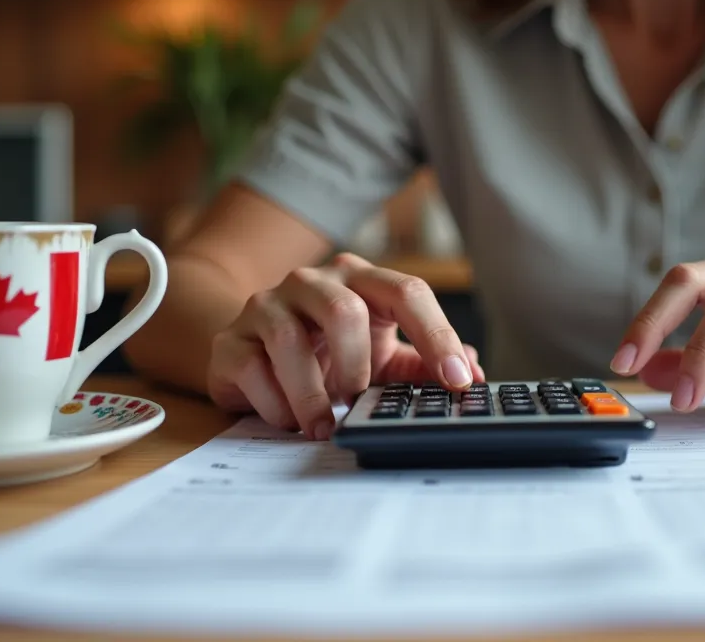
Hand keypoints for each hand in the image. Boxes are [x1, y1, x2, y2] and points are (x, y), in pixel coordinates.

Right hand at [207, 252, 483, 439]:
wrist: (251, 353)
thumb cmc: (327, 352)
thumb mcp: (381, 354)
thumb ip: (424, 363)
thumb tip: (473, 374)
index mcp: (361, 279)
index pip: (408, 293)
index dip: (438, 337)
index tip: (459, 383)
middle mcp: (314, 282)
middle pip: (345, 309)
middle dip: (357, 365)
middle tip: (359, 401)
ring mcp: (267, 306)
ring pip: (290, 341)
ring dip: (313, 395)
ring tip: (324, 425)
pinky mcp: (231, 340)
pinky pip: (253, 370)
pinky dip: (278, 406)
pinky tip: (289, 420)